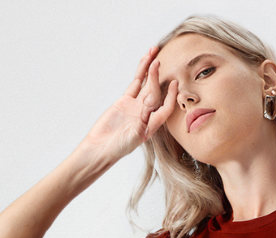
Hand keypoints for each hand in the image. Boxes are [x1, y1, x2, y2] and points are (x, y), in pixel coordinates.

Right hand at [81, 46, 178, 163]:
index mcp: (151, 125)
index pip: (165, 107)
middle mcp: (145, 114)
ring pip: (145, 84)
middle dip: (157, 77)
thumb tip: (149, 105)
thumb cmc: (118, 148)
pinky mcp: (124, 102)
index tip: (174, 83)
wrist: (100, 148)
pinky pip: (134, 84)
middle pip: (155, 92)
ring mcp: (135, 106)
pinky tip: (144, 62)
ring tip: (154, 52)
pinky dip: (140, 73)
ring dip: (150, 69)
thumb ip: (142, 119)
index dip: (171, 96)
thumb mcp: (134, 135)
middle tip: (159, 62)